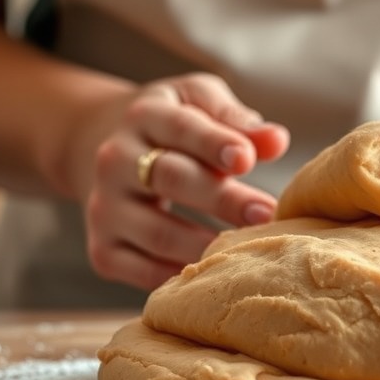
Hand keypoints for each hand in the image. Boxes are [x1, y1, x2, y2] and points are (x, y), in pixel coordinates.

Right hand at [83, 73, 289, 289]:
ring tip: (250, 250)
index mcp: (145, 115)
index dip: (214, 143)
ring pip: (158, 233)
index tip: (247, 160)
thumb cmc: (174, 125)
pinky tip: (216, 274)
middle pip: (169, 179)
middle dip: (221, 198)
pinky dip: (180, 276)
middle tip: (266, 214)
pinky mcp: (102, 249)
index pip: (181, 127)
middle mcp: (115, 160)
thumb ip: (237, 120)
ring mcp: (104, 207)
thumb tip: (276, 141)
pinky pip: (143, 271)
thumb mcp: (200, 103)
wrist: (105, 147)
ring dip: (207, 245)